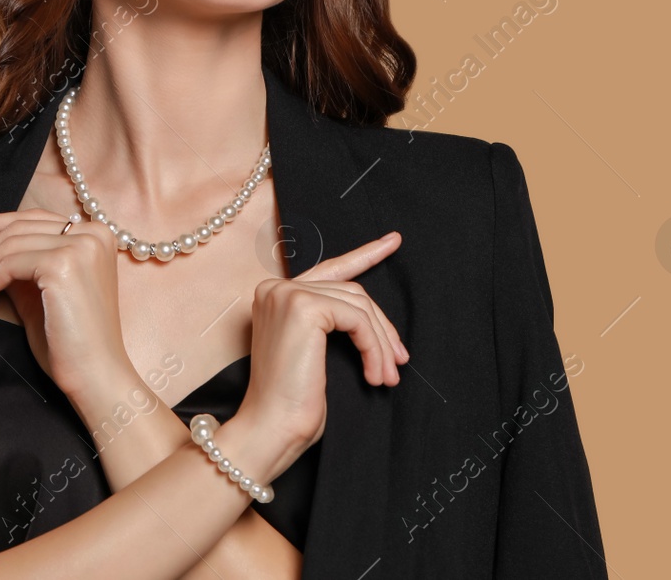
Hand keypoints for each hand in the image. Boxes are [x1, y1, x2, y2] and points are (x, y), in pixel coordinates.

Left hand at [0, 209, 132, 403]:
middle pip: (19, 229)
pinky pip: (10, 264)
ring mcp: (80, 246)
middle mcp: (93, 233)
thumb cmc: (72, 342)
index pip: (35, 218)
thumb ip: (23, 268)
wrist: (95, 373)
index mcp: (96, 235)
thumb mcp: (43, 294)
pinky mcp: (64, 263)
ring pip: (10, 245)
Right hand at [236, 230, 408, 462]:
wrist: (270, 430)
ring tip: (388, 376)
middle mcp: (275, 288)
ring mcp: (288, 294)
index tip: (393, 241)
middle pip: (351, 292)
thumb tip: (376, 318)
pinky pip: (357, 319)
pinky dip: (374, 347)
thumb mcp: (317, 353)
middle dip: (382, 327)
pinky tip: (376, 373)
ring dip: (381, 344)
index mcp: (276, 295)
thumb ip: (333, 322)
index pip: (331, 269)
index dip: (365, 255)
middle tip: (400, 360)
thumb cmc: (292, 402)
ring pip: (358, 306)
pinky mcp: (303, 307)